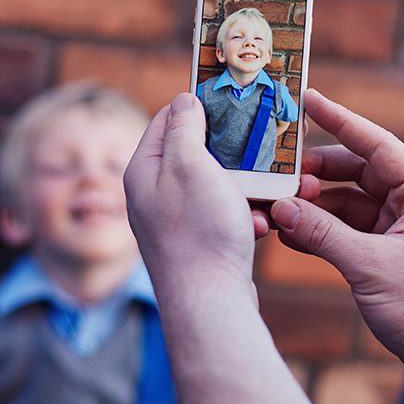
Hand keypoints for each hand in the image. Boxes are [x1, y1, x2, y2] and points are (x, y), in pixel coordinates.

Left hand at [125, 94, 266, 299]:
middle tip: (257, 147)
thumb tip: (184, 100)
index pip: (167, 120)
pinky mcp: (197, 245)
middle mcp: (153, 195)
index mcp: (143, 171)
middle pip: (195, 153)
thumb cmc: (199, 231)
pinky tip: (257, 226)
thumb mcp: (191, 165)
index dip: (198, 106)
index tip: (231, 100)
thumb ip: (184, 128)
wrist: (209, 303)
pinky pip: (224, 217)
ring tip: (260, 195)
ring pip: (216, 186)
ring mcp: (174, 222)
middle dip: (230, 153)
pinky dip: (243, 216)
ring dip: (243, 187)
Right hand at [270, 89, 403, 366]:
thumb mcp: (371, 267)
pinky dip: (321, 231)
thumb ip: (323, 234)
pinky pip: (350, 231)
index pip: (377, 144)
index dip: (340, 121)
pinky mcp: (391, 254)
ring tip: (277, 207)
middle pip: (359, 172)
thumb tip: (282, 208)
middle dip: (317, 174)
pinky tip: (290, 232)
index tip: (308, 99)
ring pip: (350, 203)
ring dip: (314, 206)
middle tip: (278, 175)